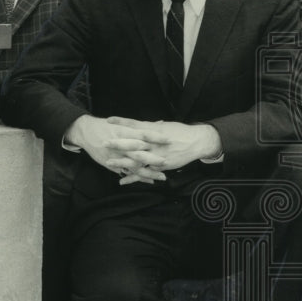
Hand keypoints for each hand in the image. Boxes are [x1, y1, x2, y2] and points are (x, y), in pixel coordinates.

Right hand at [65, 115, 166, 184]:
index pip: (143, 134)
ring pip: (134, 166)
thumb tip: (160, 123)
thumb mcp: (122, 122)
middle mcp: (121, 145)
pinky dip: (137, 178)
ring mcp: (116, 156)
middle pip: (139, 152)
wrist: (85, 131)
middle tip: (166, 162)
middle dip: (152, 158)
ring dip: (148, 172)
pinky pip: (126, 172)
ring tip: (162, 177)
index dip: (155, 137)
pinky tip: (149, 181)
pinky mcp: (111, 163)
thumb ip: (140, 126)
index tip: (169, 140)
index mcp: (124, 132)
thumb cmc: (105, 125)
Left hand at [106, 117, 221, 173]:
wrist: (197, 142)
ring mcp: (157, 155)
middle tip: (104, 142)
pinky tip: (121, 180)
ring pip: (137, 159)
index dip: (122, 122)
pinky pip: (145, 173)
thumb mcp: (165, 126)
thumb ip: (150, 126)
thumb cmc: (180, 131)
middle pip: (134, 143)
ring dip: (122, 162)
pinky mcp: (161, 166)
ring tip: (108, 162)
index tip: (108, 120)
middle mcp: (154, 143)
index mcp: (154, 130)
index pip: (135, 125)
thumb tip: (138, 124)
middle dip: (118, 144)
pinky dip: (133, 177)